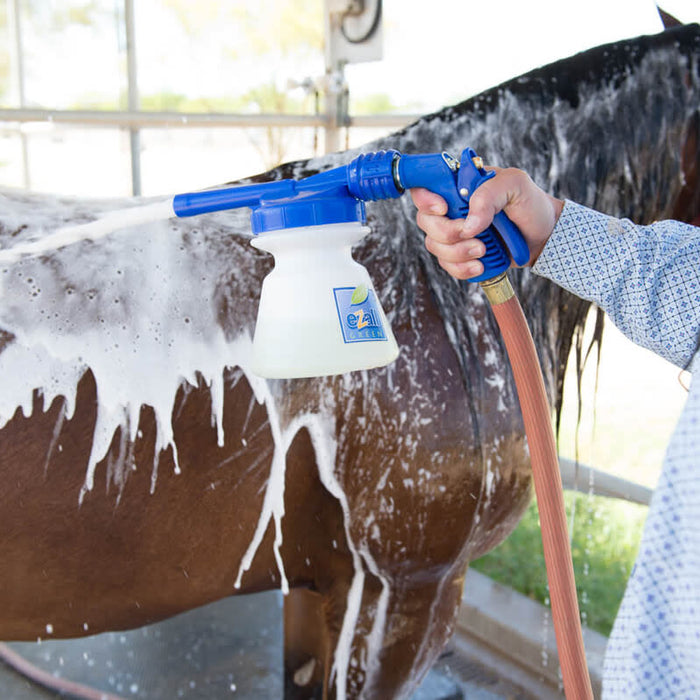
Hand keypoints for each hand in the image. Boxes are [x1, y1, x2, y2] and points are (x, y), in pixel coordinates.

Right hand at [410, 167, 564, 279]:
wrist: (544, 236)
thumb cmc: (530, 205)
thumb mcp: (515, 186)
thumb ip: (489, 195)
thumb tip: (469, 225)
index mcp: (459, 185)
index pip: (424, 186)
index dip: (425, 199)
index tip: (444, 209)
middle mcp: (451, 208)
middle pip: (425, 220)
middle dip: (447, 232)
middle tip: (474, 234)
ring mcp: (454, 232)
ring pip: (434, 245)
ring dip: (457, 252)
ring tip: (484, 251)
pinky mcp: (460, 253)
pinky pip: (447, 265)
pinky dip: (462, 268)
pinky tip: (480, 265)